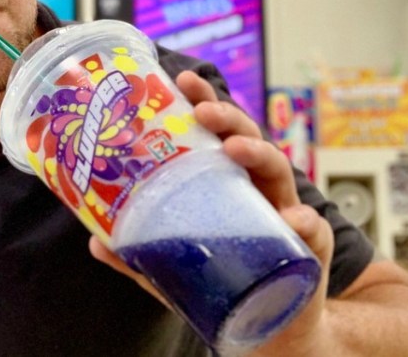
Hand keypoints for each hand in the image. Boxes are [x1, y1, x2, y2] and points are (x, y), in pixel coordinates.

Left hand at [89, 71, 334, 354]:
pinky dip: (306, 224)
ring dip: (258, 153)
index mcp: (225, 182)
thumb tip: (94, 241)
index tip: (182, 79)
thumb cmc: (224, 283)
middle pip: (245, 138)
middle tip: (202, 111)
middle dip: (226, 117)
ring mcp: (283, 213)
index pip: (214, 134)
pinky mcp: (308, 248)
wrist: (270, 327)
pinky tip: (295, 220)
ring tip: (235, 149)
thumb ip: (138, 255)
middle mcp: (256, 188)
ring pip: (278, 170)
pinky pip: (312, 232)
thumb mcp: (173, 268)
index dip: (203, 103)